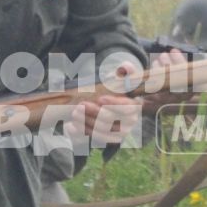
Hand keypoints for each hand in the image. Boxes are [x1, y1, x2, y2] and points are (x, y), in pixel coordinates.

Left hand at [71, 50, 185, 143]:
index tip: (100, 98)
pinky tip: (72, 125)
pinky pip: (96, 138)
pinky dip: (83, 132)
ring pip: (103, 131)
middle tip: (81, 104)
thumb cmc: (112, 89)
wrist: (103, 103)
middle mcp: (129, 122)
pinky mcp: (108, 139)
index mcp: (134, 106)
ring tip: (75, 113)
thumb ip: (124, 71)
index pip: (127, 108)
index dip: (114, 104)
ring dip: (87, 122)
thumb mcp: (118, 77)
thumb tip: (126, 67)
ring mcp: (119, 133)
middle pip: (112, 120)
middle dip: (95, 113)